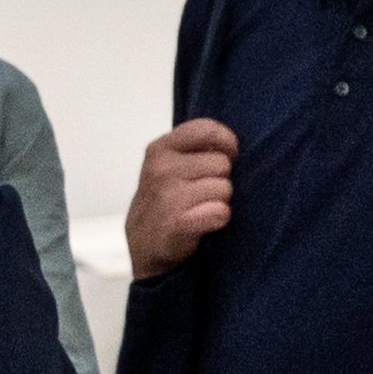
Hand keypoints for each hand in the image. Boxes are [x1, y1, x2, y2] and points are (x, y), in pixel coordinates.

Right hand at [126, 118, 238, 273]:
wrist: (142, 243)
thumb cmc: (162, 200)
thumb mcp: (166, 163)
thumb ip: (193, 148)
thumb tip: (230, 145)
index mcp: (160, 149)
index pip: (206, 130)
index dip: (226, 142)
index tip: (226, 155)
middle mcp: (162, 169)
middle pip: (222, 163)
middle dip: (219, 179)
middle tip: (200, 192)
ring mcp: (168, 195)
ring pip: (225, 189)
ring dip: (219, 201)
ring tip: (199, 208)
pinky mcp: (179, 222)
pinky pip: (221, 212)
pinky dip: (217, 220)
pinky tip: (201, 223)